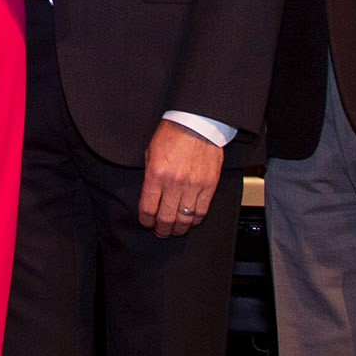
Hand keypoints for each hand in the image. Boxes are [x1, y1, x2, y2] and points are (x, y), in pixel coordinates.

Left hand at [138, 122, 223, 236]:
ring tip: (175, 230)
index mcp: (156, 175)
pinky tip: (190, 221)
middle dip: (161, 229)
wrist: (196, 123)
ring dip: (179, 228)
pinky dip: (195, 220)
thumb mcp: (151, 153)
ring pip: (185, 219)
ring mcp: (193, 186)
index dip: (146, 221)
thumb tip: (150, 197)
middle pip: (166, 218)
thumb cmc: (172, 134)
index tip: (146, 223)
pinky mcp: (209, 186)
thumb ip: (150, 176)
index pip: (148, 208)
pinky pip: (201, 211)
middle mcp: (174, 183)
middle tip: (161, 231)